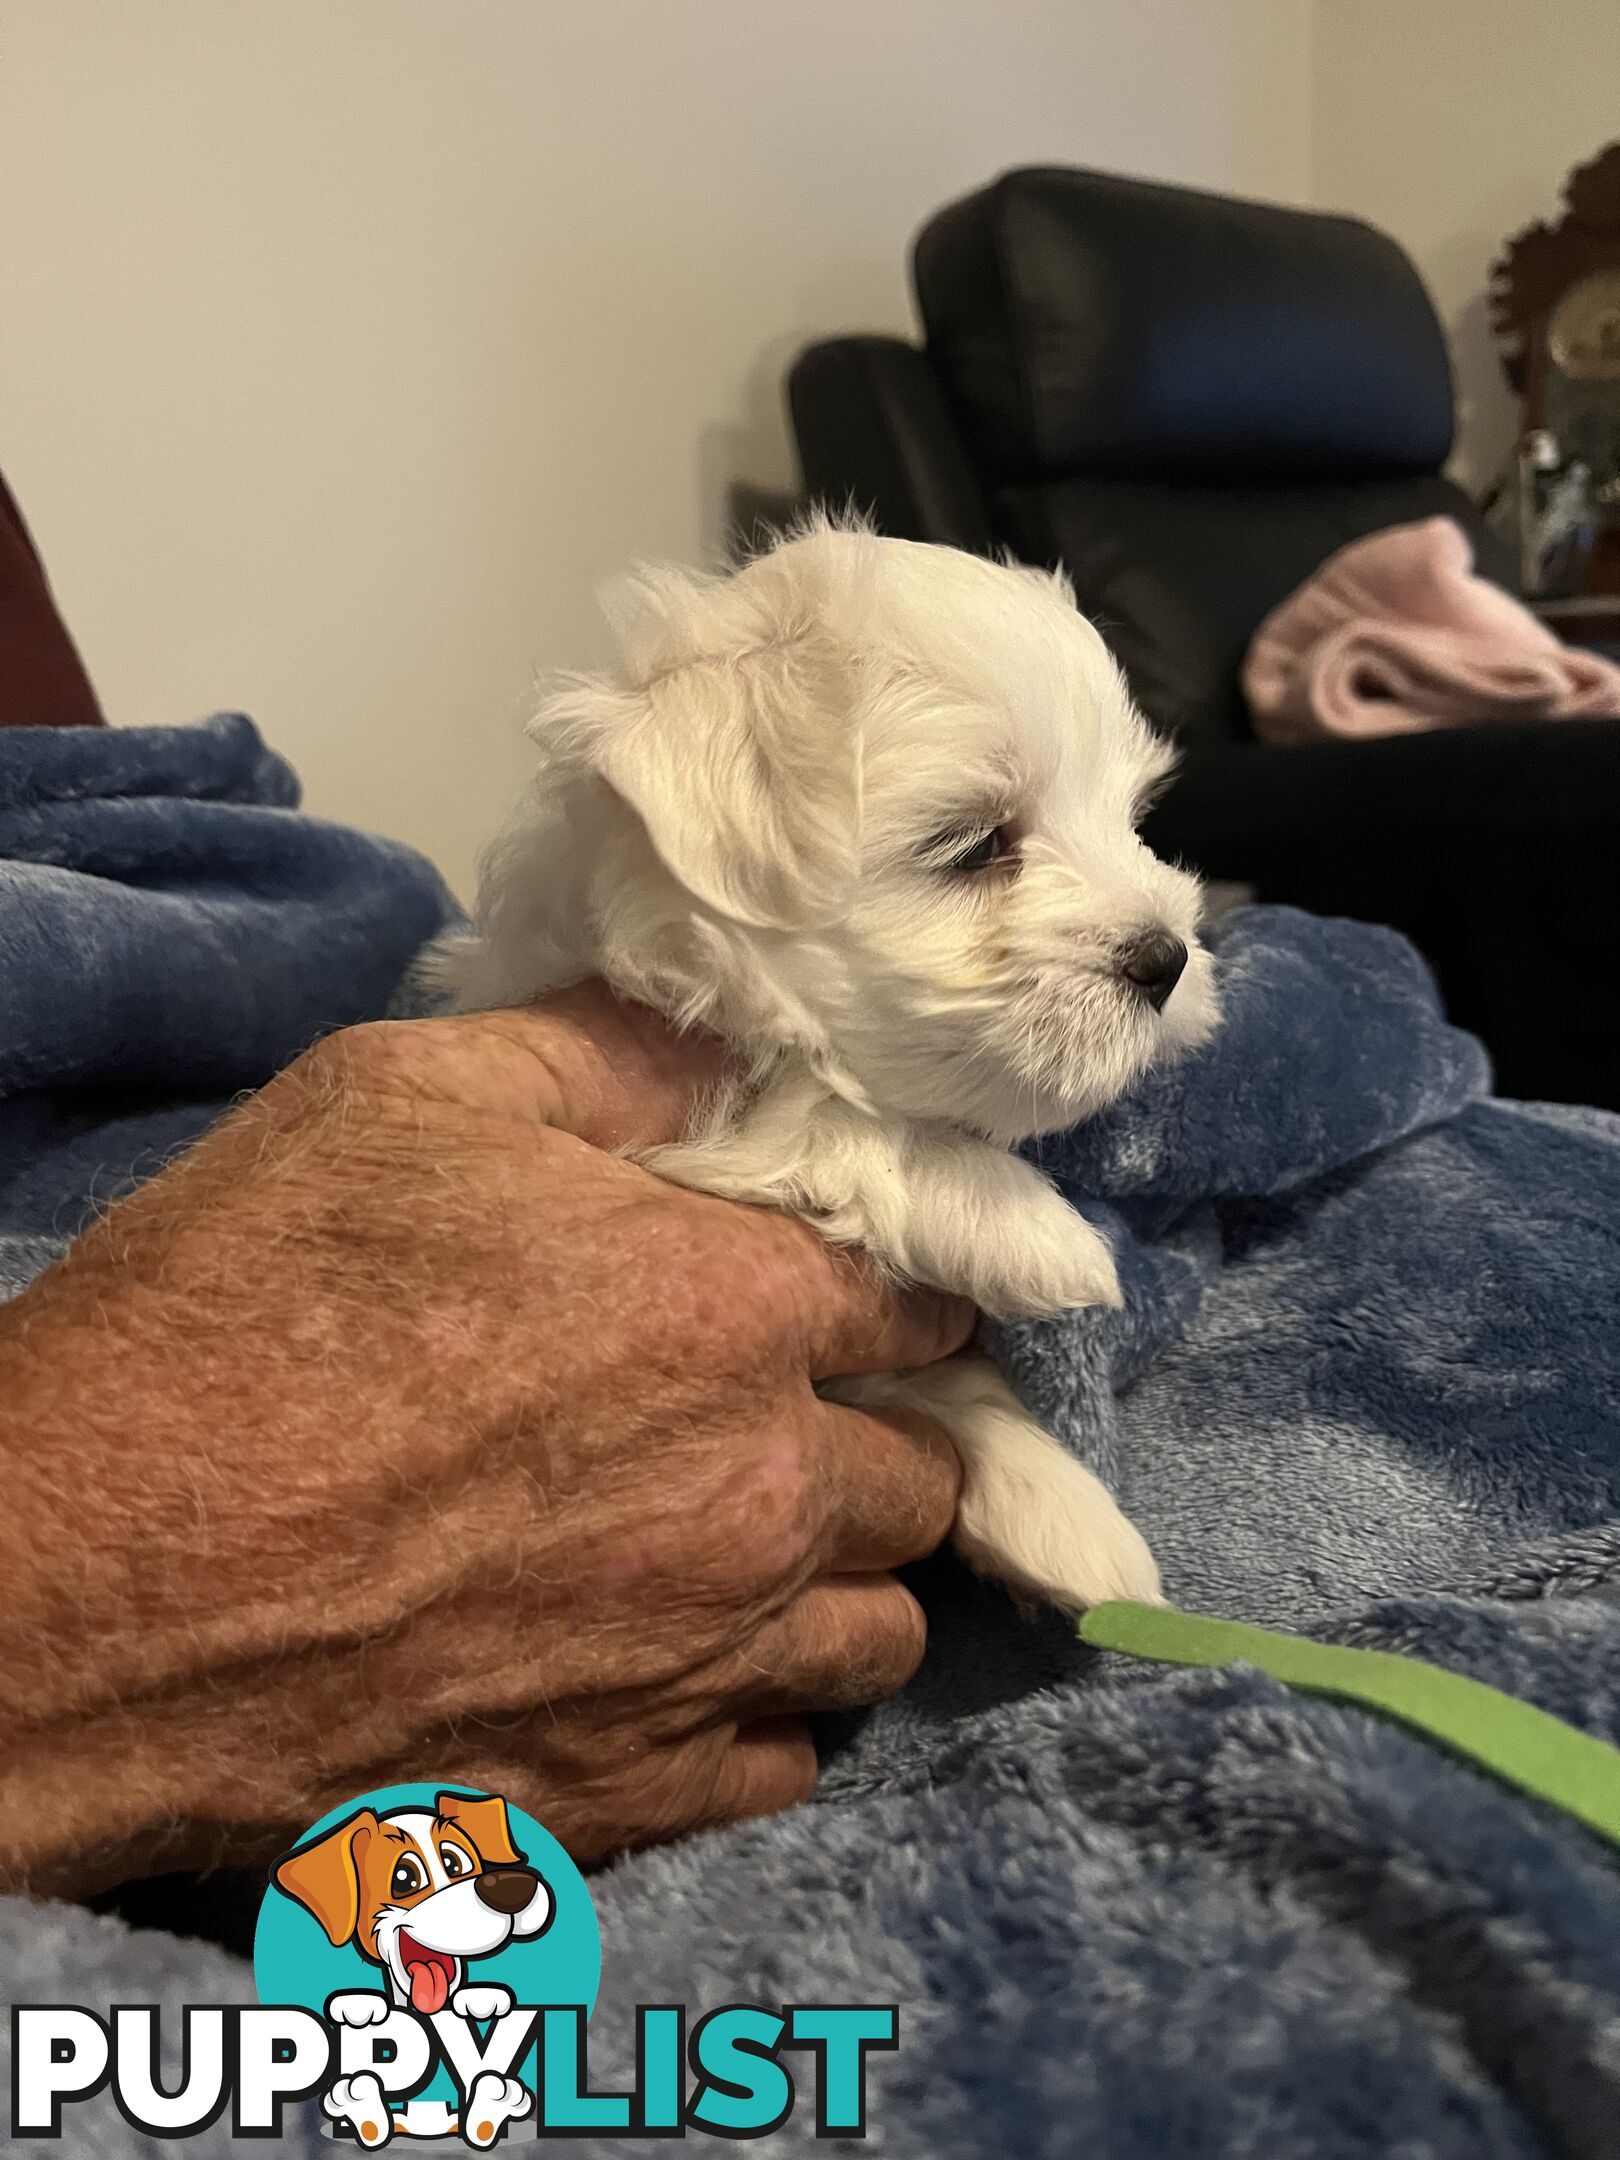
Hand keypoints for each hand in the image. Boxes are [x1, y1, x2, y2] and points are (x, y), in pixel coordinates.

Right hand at [0, 986, 969, 1897]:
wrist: (93, 1582)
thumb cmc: (241, 1315)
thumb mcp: (401, 1098)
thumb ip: (601, 1060)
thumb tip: (721, 1048)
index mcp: (731, 1309)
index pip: (916, 1301)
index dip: (904, 1293)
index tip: (872, 1301)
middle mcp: (758, 1493)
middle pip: (923, 1476)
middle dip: (884, 1436)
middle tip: (806, 1422)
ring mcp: (705, 1661)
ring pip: (882, 1634)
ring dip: (846, 1583)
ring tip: (766, 1556)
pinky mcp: (629, 1795)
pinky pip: (783, 1764)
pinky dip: (764, 1717)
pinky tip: (691, 1676)